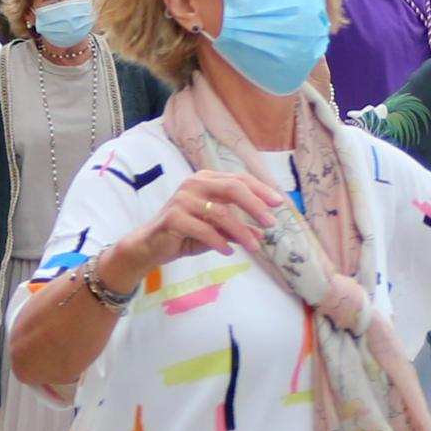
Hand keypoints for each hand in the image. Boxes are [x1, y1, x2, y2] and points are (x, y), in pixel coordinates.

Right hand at [94, 169, 286, 293]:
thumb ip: (236, 228)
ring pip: (221, 212)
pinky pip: (204, 229)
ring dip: (241, 231)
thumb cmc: (184, 234)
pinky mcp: (173, 218)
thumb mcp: (215, 231)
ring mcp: (182, 199)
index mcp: (206, 179)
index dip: (261, 190)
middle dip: (256, 205)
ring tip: (255, 247)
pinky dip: (220, 241)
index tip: (280, 203)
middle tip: (272, 223)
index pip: (239, 179)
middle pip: (233, 188)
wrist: (150, 246)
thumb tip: (262, 232)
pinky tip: (229, 251)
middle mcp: (194, 184)